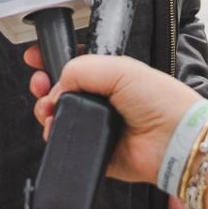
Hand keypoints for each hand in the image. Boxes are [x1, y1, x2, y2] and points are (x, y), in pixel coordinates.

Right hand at [26, 49, 204, 184]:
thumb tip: (57, 85)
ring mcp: (99, 125)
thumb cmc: (158, 99)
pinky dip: (56, 136)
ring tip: (47, 109)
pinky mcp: (97, 151)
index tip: (34, 57)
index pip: (74, 64)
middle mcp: (103, 99)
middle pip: (60, 90)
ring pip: (59, 116)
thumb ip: (80, 68)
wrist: (173, 139)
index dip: (52, 60)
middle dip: (43, 85)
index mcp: (110, 75)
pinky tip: (55, 128)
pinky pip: (68, 143)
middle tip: (38, 84)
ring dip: (45, 110)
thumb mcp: (117, 68)